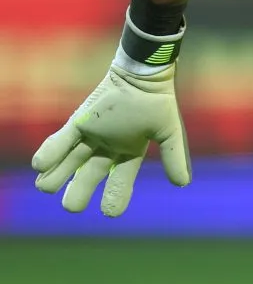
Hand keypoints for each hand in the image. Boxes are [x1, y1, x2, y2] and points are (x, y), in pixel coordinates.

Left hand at [32, 63, 190, 215]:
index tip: (108, 209)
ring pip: (69, 163)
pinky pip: (61, 141)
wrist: (144, 73)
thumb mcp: (169, 130)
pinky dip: (49, 153)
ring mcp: (91, 137)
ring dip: (55, 177)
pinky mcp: (79, 123)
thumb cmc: (156, 101)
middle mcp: (107, 150)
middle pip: (88, 179)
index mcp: (128, 155)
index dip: (113, 199)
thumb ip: (173, 155)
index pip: (119, 185)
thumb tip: (183, 183)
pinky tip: (39, 166)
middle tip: (72, 203)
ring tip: (46, 187)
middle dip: (78, 194)